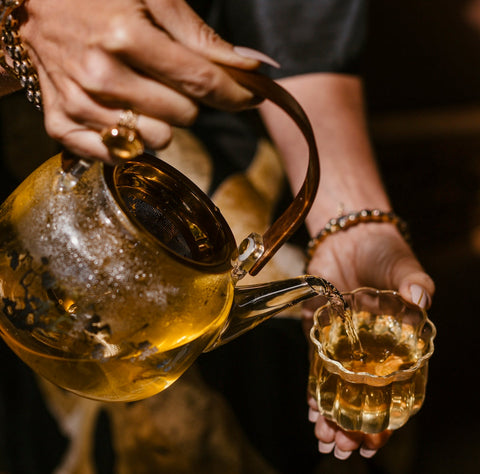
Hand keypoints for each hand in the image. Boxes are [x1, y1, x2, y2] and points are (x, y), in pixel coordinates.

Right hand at [18, 0, 261, 161]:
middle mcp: (101, 76)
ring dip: (162, 121)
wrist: (30, 8)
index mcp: (126, 36)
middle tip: (170, 77)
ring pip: (157, 140)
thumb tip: (251, 66)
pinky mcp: (63, 125)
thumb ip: (201, 36)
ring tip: (143, 92)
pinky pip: (118, 155)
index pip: (201, 82)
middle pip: (184, 117)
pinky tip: (124, 114)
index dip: (235, 94)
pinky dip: (130, 140)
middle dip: (189, 99)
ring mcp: (80, 105)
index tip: (251, 97)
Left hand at [303, 222, 434, 458]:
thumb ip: (415, 281)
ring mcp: (342, 342)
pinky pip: (314, 362)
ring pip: (335, 385)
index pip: (394, 389)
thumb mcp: (404, 266)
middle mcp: (368, 349)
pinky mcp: (318, 329)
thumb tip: (421, 296)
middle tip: (340, 448)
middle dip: (350, 424)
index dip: (385, 419)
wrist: (351, 237)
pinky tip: (311, 408)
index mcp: (396, 343)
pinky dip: (312, 386)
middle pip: (360, 395)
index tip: (374, 444)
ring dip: (329, 413)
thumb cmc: (384, 253)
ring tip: (323, 437)